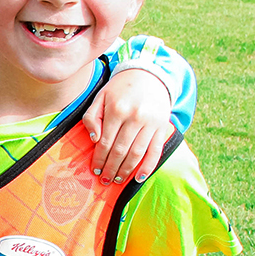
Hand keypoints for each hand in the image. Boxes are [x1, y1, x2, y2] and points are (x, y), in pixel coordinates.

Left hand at [82, 67, 173, 184]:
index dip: (99, 159)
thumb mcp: (100, 97)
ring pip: (137, 154)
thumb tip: (94, 140)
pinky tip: (138, 178)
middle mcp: (135, 117)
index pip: (105, 142)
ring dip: (126, 171)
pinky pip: (156, 151)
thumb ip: (92, 117)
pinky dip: (148, 167)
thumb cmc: (120, 89)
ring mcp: (151, 123)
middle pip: (120, 151)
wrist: (150, 75)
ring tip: (117, 180)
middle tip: (104, 180)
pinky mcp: (162, 127)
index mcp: (118, 110)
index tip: (95, 170)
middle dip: (110, 168)